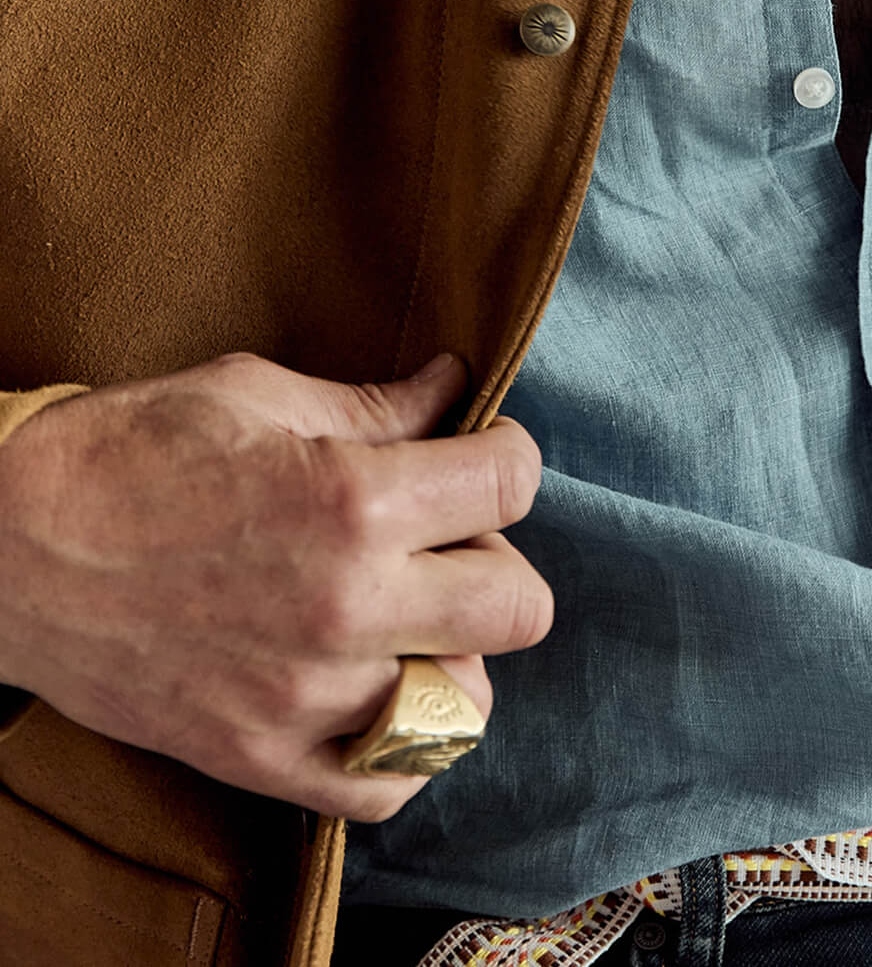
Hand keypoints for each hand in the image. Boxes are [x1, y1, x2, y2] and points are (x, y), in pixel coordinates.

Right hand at [0, 351, 551, 820]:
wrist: (7, 546)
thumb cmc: (130, 451)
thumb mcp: (258, 393)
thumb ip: (375, 404)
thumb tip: (454, 389)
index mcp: (355, 499)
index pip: (512, 482)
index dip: (505, 453)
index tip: (479, 451)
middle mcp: (348, 604)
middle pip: (519, 603)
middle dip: (495, 555)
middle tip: (442, 536)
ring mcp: (309, 695)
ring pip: (468, 700)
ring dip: (455, 650)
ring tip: (405, 612)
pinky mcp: (263, 756)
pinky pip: (391, 783)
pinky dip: (404, 744)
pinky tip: (378, 688)